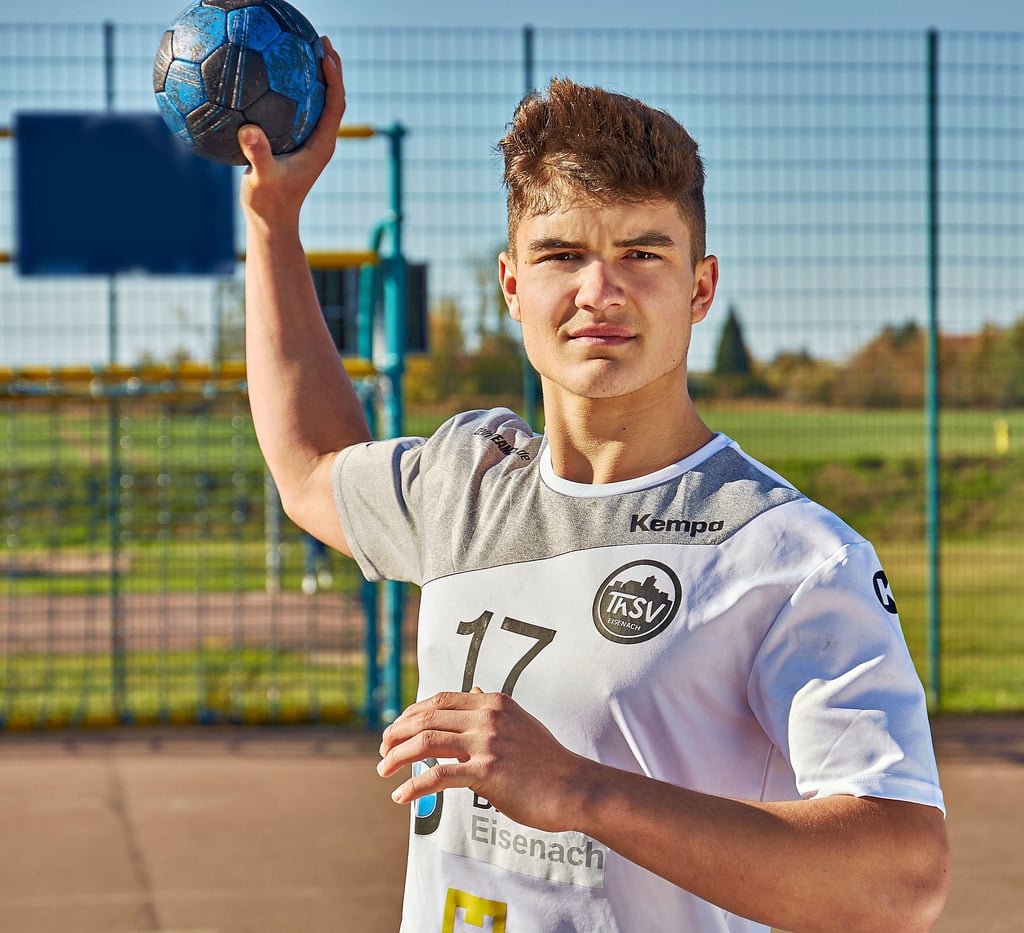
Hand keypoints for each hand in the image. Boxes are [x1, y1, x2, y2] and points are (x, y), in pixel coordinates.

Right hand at [237, 35, 345, 227]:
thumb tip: (250, 131)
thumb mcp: (262, 179)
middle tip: (319, 40)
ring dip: (314, 77)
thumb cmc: (269, 203)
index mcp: (322, 145)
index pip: (336, 105)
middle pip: (333, 97)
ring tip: (302, 49)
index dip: (334, 79)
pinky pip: (298, 111)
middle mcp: (320, 141)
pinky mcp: (297, 144)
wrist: (272, 222)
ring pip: (318, 103)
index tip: (325, 54)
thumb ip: (258, 155)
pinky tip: (271, 76)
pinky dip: (291, 91)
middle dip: (330, 68)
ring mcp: (310, 142)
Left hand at [377, 688, 587, 832]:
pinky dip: (414, 785)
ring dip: (397, 756)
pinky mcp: (486, 772)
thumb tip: (472, 691)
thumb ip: (493, 708)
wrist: (575, 787)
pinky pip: (438, 775)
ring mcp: (486, 743)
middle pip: (426, 717)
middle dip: (396, 733)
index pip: (439, 700)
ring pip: (426, 741)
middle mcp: (487, 716)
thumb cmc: (548, 761)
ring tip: (384, 769)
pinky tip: (401, 796)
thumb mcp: (520, 722)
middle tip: (382, 750)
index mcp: (493, 702)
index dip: (410, 713)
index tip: (395, 729)